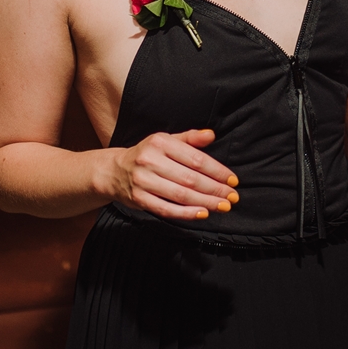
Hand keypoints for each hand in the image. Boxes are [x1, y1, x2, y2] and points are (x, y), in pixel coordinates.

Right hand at [99, 129, 240, 220]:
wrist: (115, 171)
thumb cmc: (147, 155)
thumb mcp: (166, 141)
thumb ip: (190, 138)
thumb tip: (211, 135)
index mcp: (160, 142)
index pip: (195, 158)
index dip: (217, 171)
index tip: (232, 180)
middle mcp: (150, 160)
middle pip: (190, 178)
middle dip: (215, 189)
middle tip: (232, 197)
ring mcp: (143, 181)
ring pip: (180, 195)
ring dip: (205, 202)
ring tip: (223, 206)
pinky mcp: (139, 199)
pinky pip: (166, 209)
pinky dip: (186, 213)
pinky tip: (202, 214)